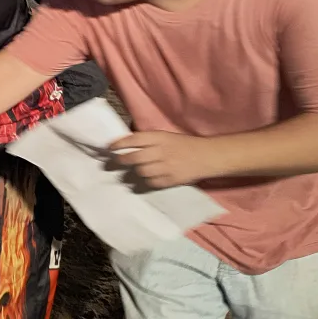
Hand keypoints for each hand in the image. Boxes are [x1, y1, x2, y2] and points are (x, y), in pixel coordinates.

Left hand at [108, 131, 223, 188]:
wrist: (208, 156)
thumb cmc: (184, 144)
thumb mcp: (166, 135)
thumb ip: (148, 139)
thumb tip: (125, 142)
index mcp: (160, 137)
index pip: (134, 140)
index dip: (119, 144)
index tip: (109, 148)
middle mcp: (161, 151)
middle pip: (134, 158)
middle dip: (121, 160)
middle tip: (115, 162)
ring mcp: (167, 167)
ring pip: (141, 171)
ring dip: (136, 171)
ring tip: (135, 170)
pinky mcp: (172, 180)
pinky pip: (152, 183)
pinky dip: (148, 181)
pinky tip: (149, 178)